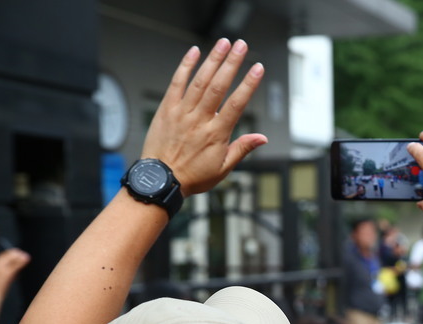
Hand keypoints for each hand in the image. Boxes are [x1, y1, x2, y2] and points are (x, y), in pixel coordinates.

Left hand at [0, 248, 29, 294]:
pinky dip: (11, 270)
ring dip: (15, 265)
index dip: (20, 255)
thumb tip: (26, 256)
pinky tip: (13, 276)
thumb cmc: (0, 287)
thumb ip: (18, 264)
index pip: (11, 253)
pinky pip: (5, 268)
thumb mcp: (10, 273)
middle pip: (9, 257)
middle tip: (23, 266)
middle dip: (17, 260)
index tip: (28, 259)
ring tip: (18, 273)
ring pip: (8, 263)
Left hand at [141, 40, 267, 196]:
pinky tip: (194, 52)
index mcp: (216, 134)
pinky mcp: (167, 109)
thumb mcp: (223, 168)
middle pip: (219, 86)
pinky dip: (185, 66)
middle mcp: (199, 120)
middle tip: (242, 46)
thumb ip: (242, 149)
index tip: (257, 68)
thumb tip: (262, 138)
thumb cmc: (192, 176)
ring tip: (223, 43)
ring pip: (200, 81)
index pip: (236, 104)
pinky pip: (176, 83)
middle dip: (232, 63)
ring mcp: (182, 112)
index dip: (248, 84)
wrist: (160, 180)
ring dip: (212, 60)